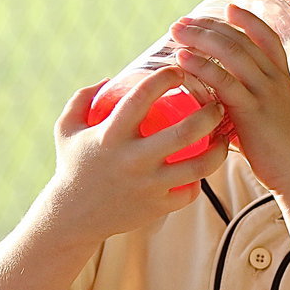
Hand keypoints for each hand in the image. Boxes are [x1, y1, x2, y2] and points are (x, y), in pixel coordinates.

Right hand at [48, 65, 228, 242]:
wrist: (72, 218)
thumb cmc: (72, 166)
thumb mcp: (66, 129)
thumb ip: (82, 98)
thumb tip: (111, 78)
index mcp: (110, 135)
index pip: (143, 97)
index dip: (165, 78)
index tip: (178, 71)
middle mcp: (132, 160)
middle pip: (185, 133)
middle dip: (209, 114)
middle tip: (217, 104)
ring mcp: (148, 186)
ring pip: (199, 167)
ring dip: (219, 150)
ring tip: (223, 137)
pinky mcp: (157, 207)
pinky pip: (190, 192)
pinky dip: (199, 180)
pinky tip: (203, 167)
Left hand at [170, 5, 289, 190]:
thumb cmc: (278, 150)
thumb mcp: (268, 117)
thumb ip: (247, 103)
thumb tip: (218, 103)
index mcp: (282, 78)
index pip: (267, 37)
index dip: (248, 20)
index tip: (228, 7)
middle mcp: (275, 79)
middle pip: (241, 40)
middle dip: (209, 26)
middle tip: (182, 22)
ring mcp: (265, 93)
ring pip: (232, 53)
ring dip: (201, 38)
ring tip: (176, 32)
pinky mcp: (252, 111)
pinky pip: (224, 81)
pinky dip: (201, 66)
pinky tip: (182, 59)